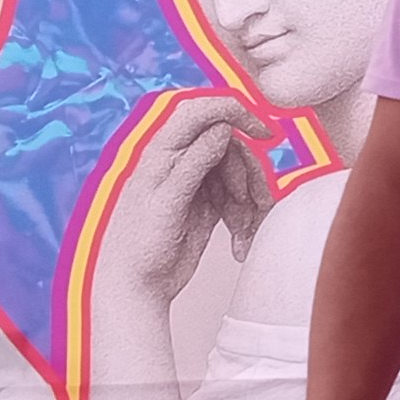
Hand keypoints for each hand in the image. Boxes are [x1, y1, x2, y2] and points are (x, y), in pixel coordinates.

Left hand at [102, 93, 277, 302]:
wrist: (136, 288)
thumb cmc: (137, 248)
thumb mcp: (166, 203)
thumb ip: (192, 163)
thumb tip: (221, 129)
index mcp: (161, 152)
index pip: (201, 112)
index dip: (235, 112)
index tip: (263, 132)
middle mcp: (178, 162)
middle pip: (229, 144)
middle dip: (247, 170)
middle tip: (251, 200)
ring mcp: (194, 182)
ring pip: (238, 172)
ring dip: (249, 198)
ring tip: (244, 228)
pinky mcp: (206, 204)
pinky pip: (237, 197)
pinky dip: (246, 214)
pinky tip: (240, 239)